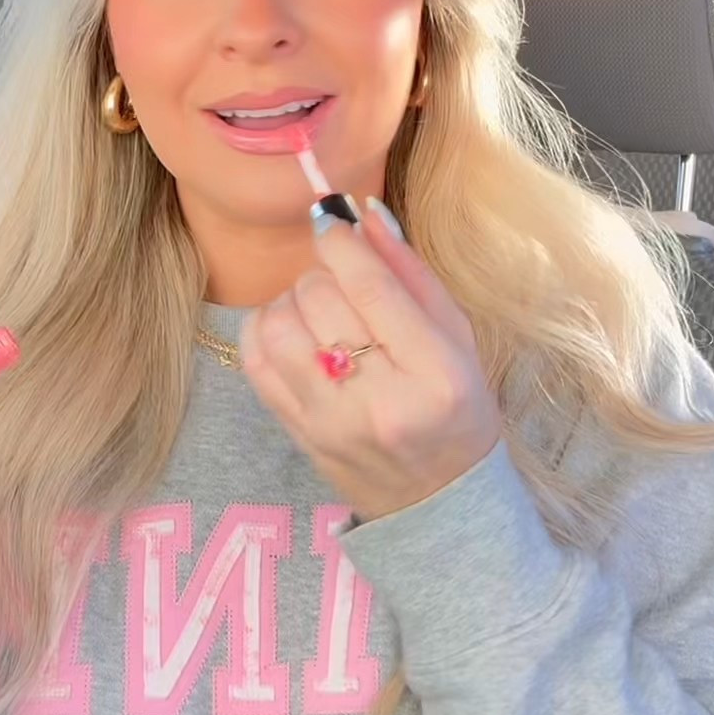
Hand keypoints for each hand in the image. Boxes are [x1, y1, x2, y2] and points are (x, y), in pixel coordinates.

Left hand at [238, 204, 501, 522]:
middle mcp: (380, 401)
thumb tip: (363, 213)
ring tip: (318, 308)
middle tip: (341, 280)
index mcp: (435, 373)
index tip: (334, 222)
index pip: (371, 287)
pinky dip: (263, 329)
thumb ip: (411, 272)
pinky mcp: (298, 434)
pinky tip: (290, 329)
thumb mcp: (457, 336)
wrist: (438, 501)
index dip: (342, 241)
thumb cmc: (457, 407)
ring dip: (291, 300)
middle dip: (323, 272)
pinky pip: (255, 361)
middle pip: (320, 300)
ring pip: (279, 326)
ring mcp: (331, 423)